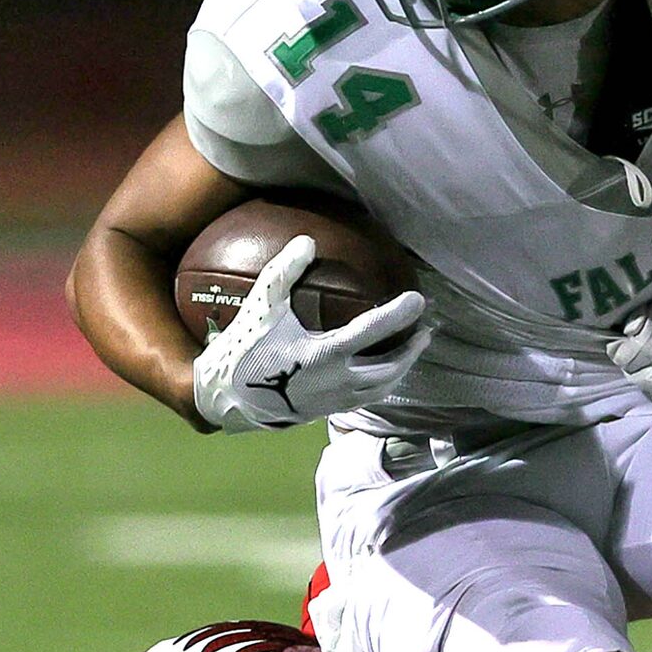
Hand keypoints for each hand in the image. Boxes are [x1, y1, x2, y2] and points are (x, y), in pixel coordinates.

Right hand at [191, 235, 429, 431]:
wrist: (224, 398)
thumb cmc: (243, 350)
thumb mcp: (261, 307)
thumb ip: (283, 272)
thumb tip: (307, 240)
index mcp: (325, 354)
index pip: (372, 331)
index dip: (398, 314)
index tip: (419, 301)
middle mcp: (336, 381)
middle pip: (389, 368)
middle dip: (411, 350)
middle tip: (426, 331)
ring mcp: (334, 400)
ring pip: (381, 388)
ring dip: (401, 369)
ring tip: (413, 351)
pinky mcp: (327, 411)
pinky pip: (366, 398)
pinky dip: (383, 384)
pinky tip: (384, 372)